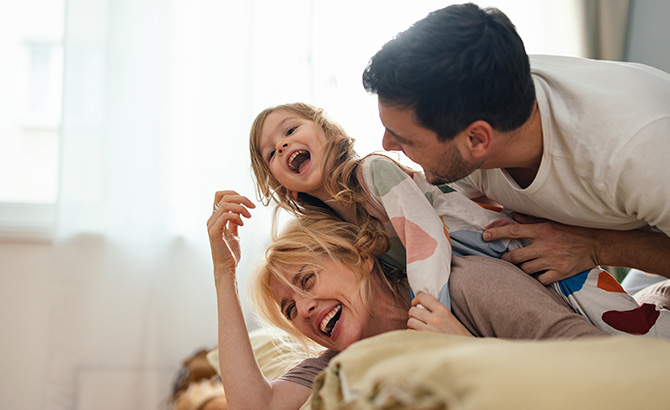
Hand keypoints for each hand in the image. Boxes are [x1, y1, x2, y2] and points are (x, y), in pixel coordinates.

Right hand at [206, 190, 255, 274]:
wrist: (227, 268)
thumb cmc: (230, 253)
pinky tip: (242, 224)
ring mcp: (212, 226)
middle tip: (252, 207)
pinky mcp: (214, 233)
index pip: (220, 196)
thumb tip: (239, 213)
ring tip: (249, 216)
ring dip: (240, 208)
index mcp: (216, 218)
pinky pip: (224, 216)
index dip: (234, 194)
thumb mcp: (234, 234)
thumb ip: (234, 223)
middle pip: (223, 197)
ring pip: (224, 205)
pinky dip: (236, 217)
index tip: (248, 202)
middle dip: (240, 198)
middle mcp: (212, 220)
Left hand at [407, 292, 472, 336]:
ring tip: (419, 326)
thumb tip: (419, 304)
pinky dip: (413, 333)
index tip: (416, 302)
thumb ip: (436, 310)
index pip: (424, 297)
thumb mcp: (450, 317)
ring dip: (413, 324)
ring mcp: (430, 331)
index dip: (416, 299)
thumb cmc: (458, 334)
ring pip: (410, 321)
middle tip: (418, 317)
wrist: (464, 350)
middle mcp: (435, 320)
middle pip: (413, 310)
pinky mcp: (425, 341)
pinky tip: (420, 335)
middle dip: (413, 313)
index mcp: (443, 311)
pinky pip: (411, 333)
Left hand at [483, 212, 597, 284]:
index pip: (513, 231)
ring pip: (525, 269)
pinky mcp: (560, 273)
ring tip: (525, 265)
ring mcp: (551, 261)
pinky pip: (540, 280)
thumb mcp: (551, 221)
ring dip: (522, 268)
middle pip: (514, 256)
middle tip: (505, 258)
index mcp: (541, 231)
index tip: (484, 235)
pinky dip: (537, 278)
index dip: (496, 233)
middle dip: (506, 258)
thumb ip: (530, 221)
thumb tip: (512, 215)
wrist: (596, 244)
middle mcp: (544, 246)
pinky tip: (538, 274)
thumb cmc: (571, 231)